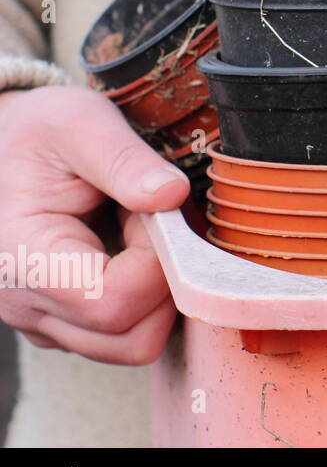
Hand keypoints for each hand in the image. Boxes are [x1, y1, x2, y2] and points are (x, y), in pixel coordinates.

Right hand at [0, 86, 190, 364]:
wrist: (7, 142)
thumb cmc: (40, 130)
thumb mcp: (80, 122)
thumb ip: (125, 159)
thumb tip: (171, 194)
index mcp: (23, 256)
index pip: (116, 304)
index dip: (158, 264)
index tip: (157, 215)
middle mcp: (25, 304)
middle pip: (133, 341)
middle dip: (165, 283)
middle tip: (154, 224)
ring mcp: (44, 320)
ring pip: (135, 345)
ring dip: (158, 292)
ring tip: (140, 234)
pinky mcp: (62, 321)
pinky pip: (125, 334)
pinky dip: (146, 298)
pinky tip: (131, 250)